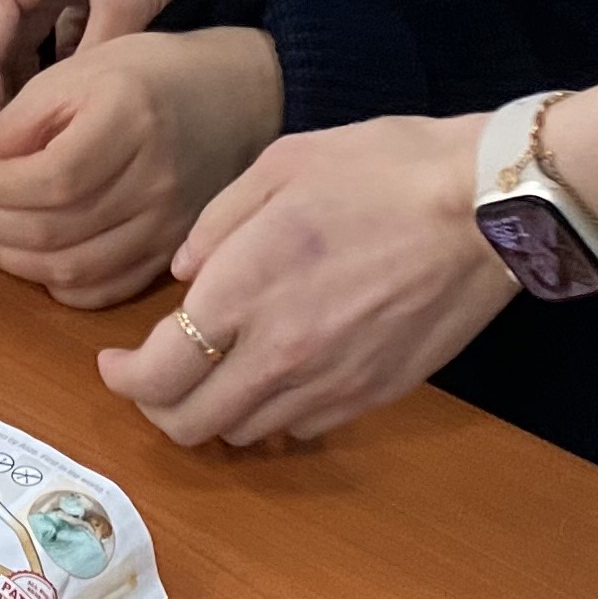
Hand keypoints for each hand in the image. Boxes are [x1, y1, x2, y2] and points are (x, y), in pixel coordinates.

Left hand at [0, 27, 282, 309]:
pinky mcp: (170, 255)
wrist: (237, 97)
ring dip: (9, 259)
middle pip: (53, 233)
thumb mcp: (78, 71)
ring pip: (71, 271)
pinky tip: (26, 256)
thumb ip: (19, 121)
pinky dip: (53, 282)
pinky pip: (101, 291)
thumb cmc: (148, 74)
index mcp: (128, 122)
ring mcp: (168, 228)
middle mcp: (154, 183)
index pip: (47, 180)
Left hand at [98, 110, 516, 448]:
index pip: (156, 375)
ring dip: (214, 414)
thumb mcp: (281, 164)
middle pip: (190, 424)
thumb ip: (215, 224)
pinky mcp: (374, 395)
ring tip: (213, 374)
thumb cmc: (383, 169)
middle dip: (157, 409)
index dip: (121, 379)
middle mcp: (280, 353)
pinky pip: (301, 429)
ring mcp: (330, 382)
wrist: (486, 207)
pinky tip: (277, 374)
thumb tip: (183, 274)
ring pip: (243, 434)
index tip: (111, 363)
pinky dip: (273, 414)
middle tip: (153, 377)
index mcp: (243, 290)